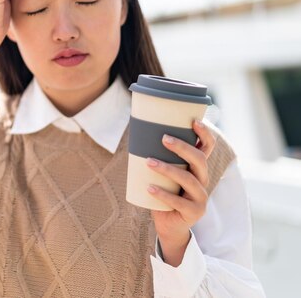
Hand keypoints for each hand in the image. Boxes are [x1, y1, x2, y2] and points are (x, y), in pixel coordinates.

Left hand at [146, 119, 216, 264]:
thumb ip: (159, 158)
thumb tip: (138, 134)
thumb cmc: (164, 194)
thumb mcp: (164, 175)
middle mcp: (203, 181)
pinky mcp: (194, 212)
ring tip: (148, 162)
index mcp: (198, 169)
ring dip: (167, 169)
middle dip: (182, 147)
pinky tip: (149, 188)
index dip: (205, 134)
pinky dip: (162, 194)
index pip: (207, 148)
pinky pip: (178, 202)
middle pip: (199, 160)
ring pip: (188, 179)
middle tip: (163, 139)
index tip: (194, 121)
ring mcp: (201, 197)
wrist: (169, 225)